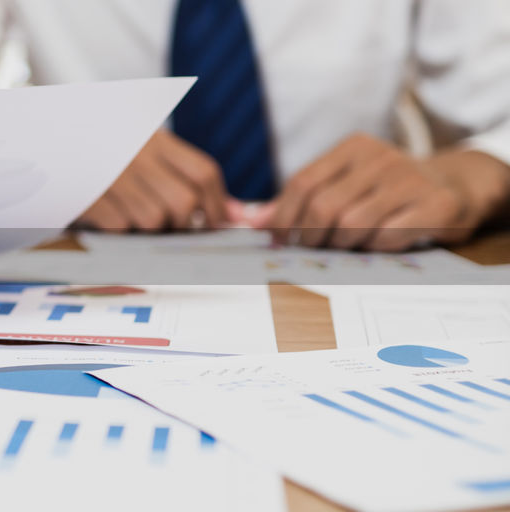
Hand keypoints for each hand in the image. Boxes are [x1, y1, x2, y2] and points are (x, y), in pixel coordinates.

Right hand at [75, 130, 229, 231]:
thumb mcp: (139, 149)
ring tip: (135, 222)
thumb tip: (238, 215)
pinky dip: (120, 232)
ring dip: (150, 231)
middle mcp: (135, 152)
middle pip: (184, 201)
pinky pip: (121, 227)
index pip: (203, 172)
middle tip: (175, 230)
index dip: (218, 204)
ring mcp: (111, 173)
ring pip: (154, 219)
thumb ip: (183, 176)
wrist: (41, 142)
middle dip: (185, 224)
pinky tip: (108, 220)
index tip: (218, 222)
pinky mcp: (88, 194)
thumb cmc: (98, 151)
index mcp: (152, 136)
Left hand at [253, 134, 488, 251]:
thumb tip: (252, 221)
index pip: (303, 183)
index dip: (284, 217)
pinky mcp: (435, 205)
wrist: (456, 185)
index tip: (280, 240)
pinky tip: (378, 244)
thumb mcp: (346, 182)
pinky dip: (374, 249)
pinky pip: (387, 237)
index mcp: (353, 147)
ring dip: (342, 244)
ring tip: (347, 244)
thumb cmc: (387, 190)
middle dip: (310, 236)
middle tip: (313, 248)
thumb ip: (301, 199)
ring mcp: (410, 180)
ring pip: (352, 225)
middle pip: (324, 207)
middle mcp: (382, 158)